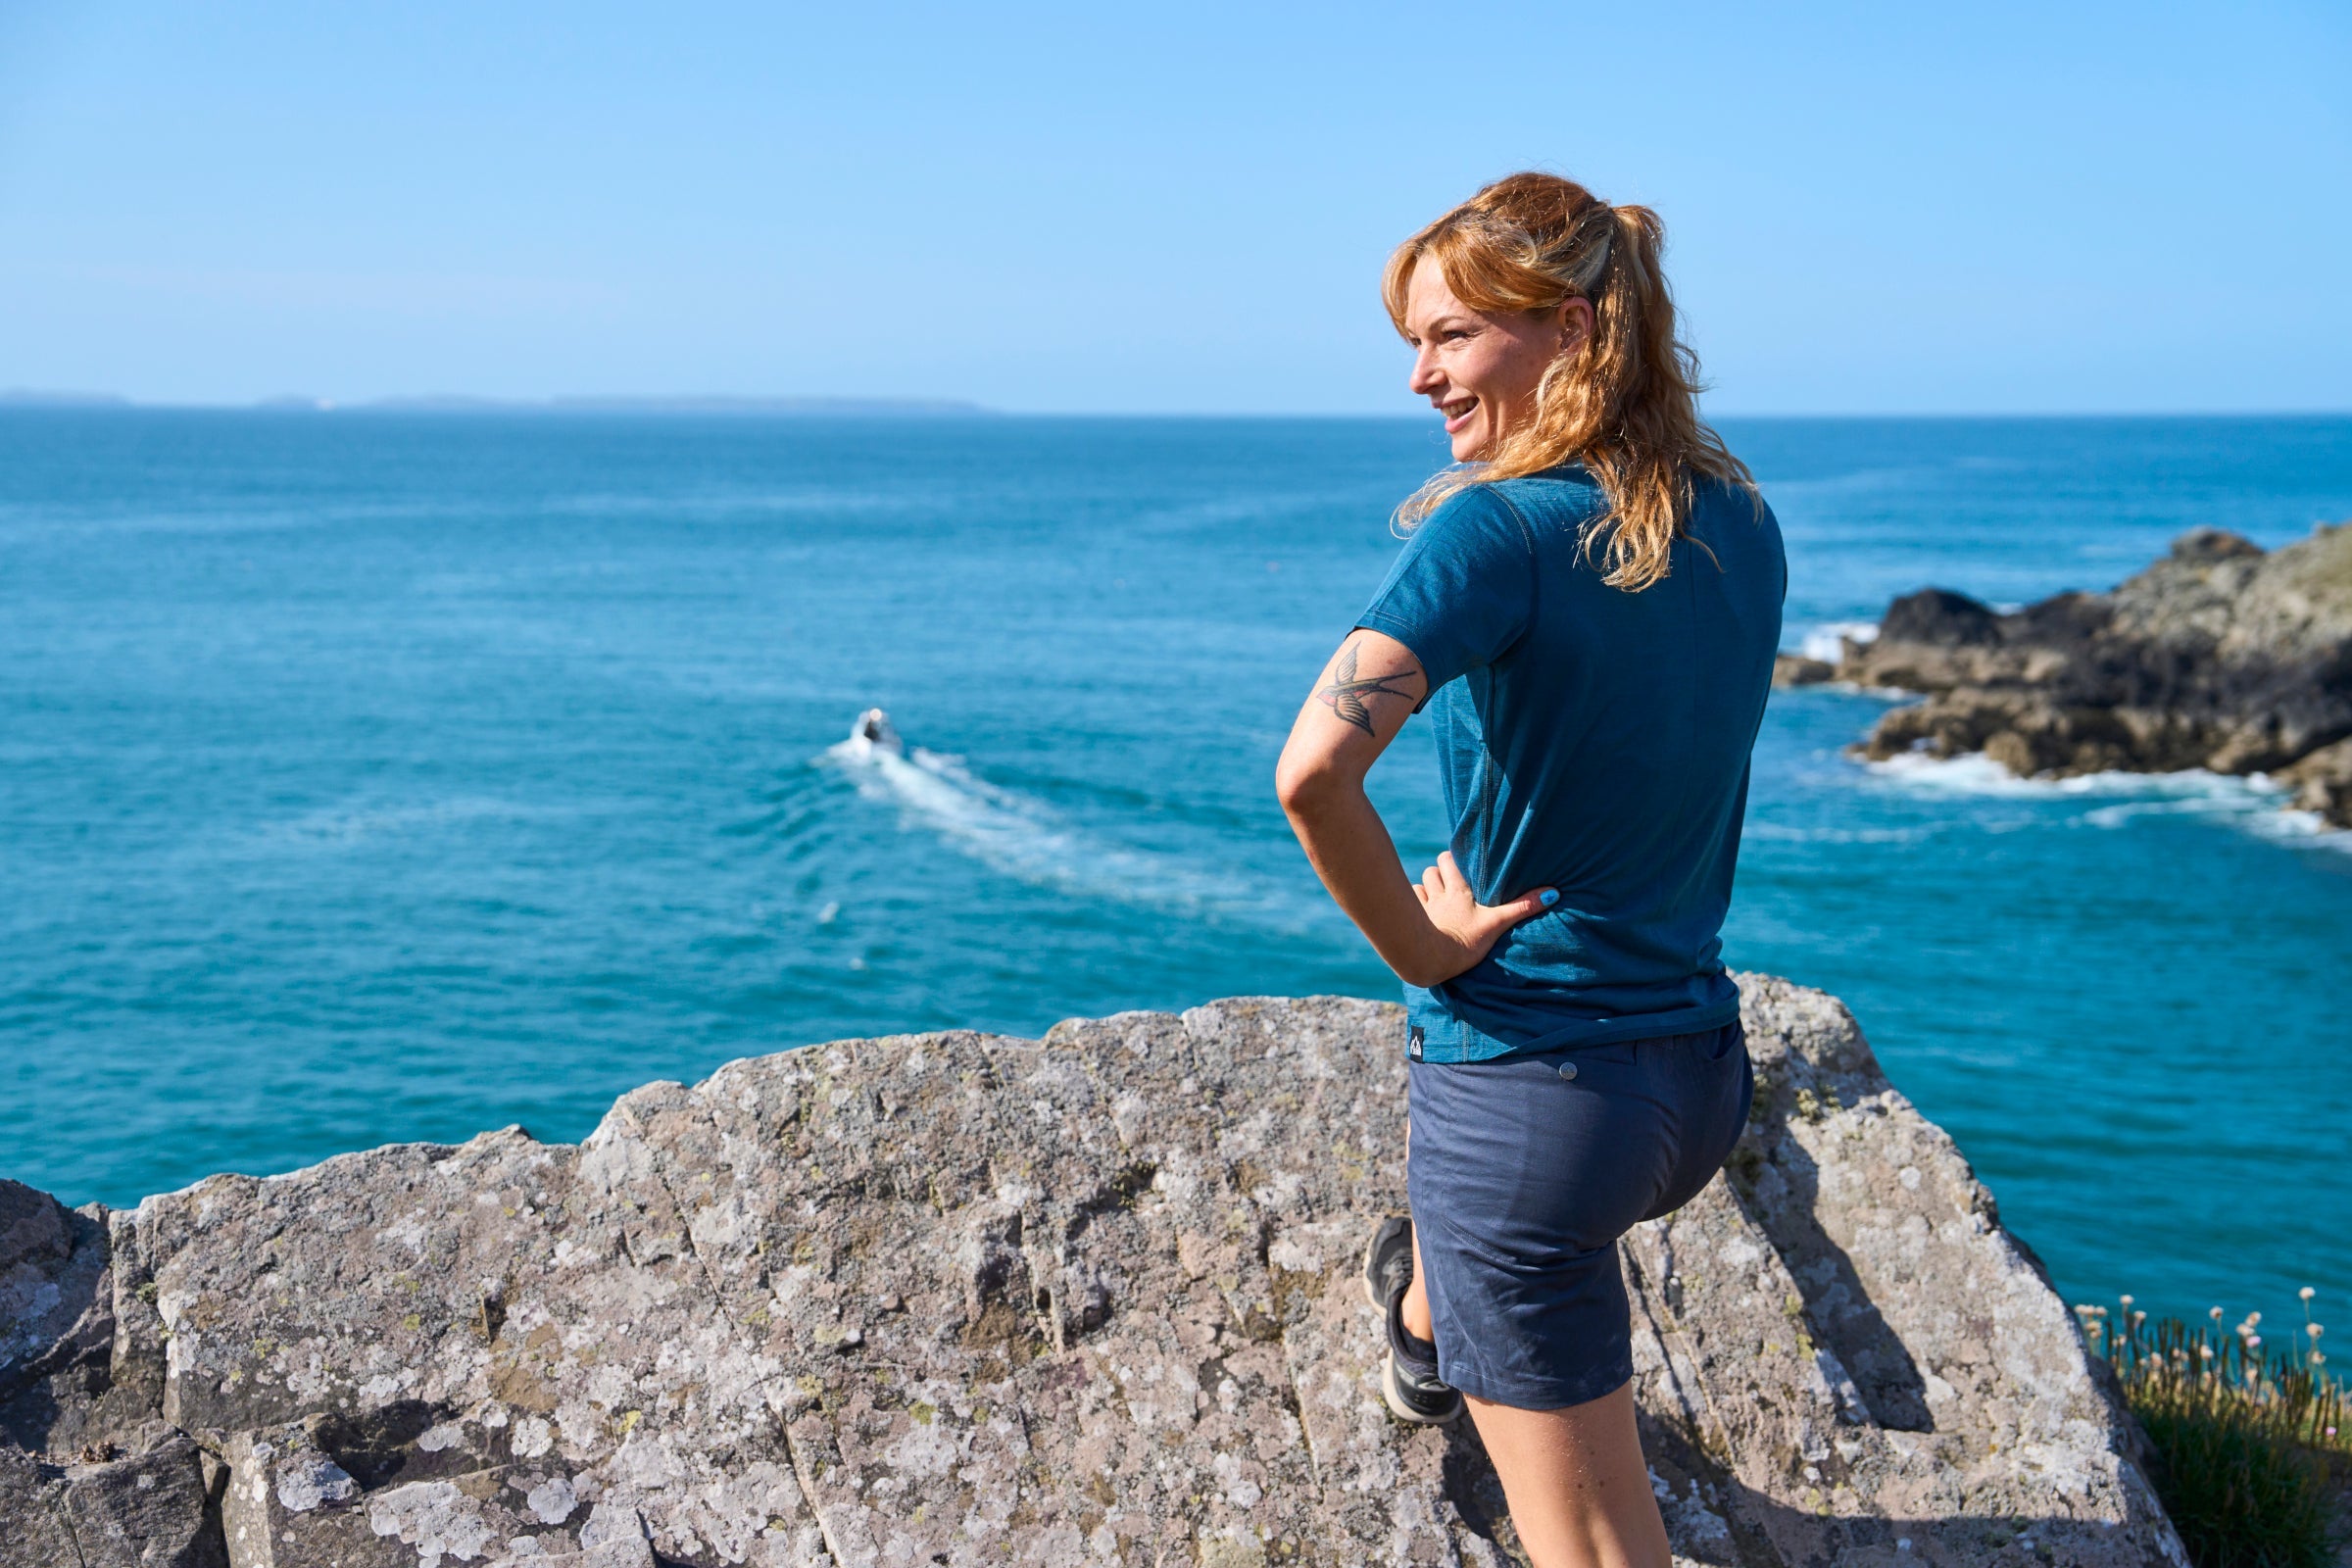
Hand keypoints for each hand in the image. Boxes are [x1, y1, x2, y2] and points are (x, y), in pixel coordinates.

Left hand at [1410, 851, 1555, 985]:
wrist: (1430, 959)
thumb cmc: (1465, 941)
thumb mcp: (1497, 923)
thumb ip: (1522, 908)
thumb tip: (1553, 893)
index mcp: (1458, 891)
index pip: (1447, 860)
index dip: (1452, 861)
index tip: (1460, 865)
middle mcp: (1438, 894)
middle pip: (1432, 870)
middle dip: (1439, 873)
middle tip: (1449, 883)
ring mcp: (1423, 907)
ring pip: (1420, 885)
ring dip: (1426, 888)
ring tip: (1435, 897)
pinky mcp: (1412, 921)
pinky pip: (1410, 903)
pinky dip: (1414, 904)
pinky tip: (1420, 912)